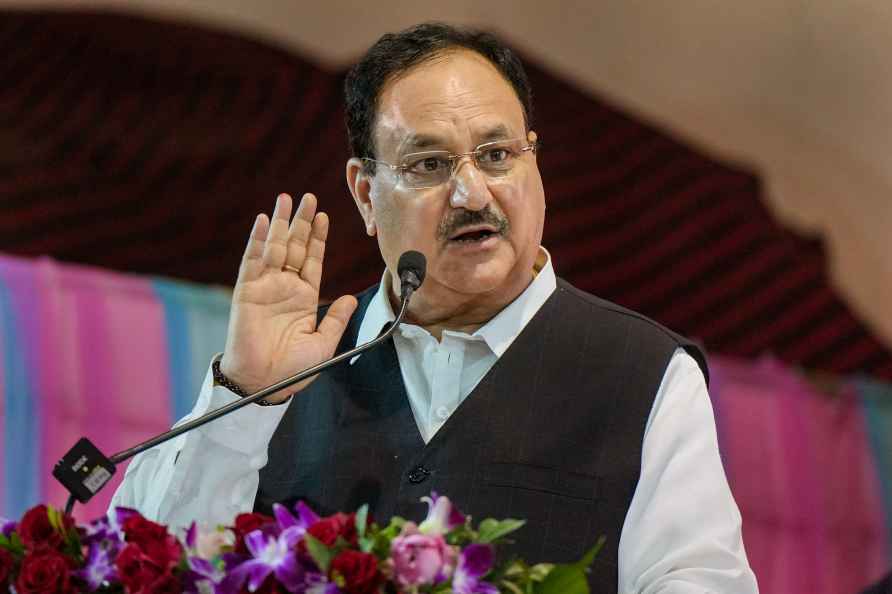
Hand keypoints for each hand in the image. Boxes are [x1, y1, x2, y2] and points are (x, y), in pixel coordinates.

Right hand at [219, 193, 357, 402]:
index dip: (318, 238)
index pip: (312, 259)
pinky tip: (262, 221)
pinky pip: (252, 261)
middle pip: (294, 246)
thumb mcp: (324, 343)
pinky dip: (256, 240)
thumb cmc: (292, 369)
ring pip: (274, 247)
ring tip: (286, 199)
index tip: (323, 216)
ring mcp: (265, 287)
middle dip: (301, 222)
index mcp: (304, 297)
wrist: (264, 384)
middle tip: (308, 197)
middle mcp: (285, 287)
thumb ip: (336, 319)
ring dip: (280, 223)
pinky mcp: (247, 291)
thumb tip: (350, 298)